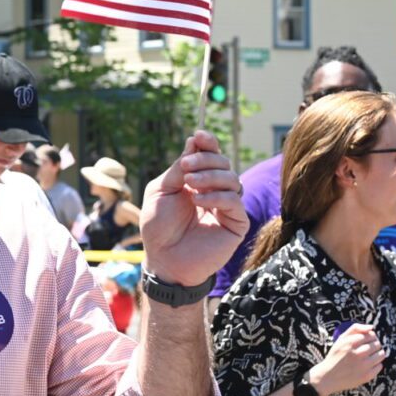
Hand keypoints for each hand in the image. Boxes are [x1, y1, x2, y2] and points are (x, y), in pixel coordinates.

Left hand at [137, 131, 247, 288]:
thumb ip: (178, 168)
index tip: (199, 136)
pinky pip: (234, 200)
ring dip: (210, 176)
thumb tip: (194, 141)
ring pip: (232, 178)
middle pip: (222, 162)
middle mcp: (214, 190)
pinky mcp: (236, 223)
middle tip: (187, 167)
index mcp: (196, 180)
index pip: (210, 155)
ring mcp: (227, 206)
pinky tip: (198, 201)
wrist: (164, 259)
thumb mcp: (162, 191)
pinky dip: (217, 196)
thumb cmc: (158, 227)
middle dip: (205, 159)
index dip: (207, 143)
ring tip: (191, 184)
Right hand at [312, 323, 385, 395]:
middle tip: (366, 349)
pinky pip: (380, 366)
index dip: (369, 337)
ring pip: (381, 354)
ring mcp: (363, 366)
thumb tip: (371, 327)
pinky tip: (366, 365)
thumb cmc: (335, 356)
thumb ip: (355, 329)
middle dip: (373, 345)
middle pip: (377, 344)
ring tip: (368, 356)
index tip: (364, 341)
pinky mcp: (367, 376)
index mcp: (350, 343)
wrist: (328, 377)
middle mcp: (357, 354)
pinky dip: (375, 365)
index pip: (370, 335)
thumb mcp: (341, 339)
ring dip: (377, 354)